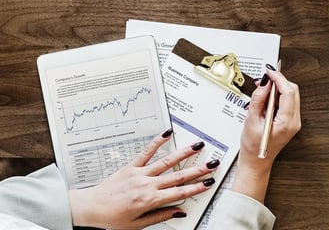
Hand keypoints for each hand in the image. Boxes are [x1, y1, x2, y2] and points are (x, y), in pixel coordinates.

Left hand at [68, 131, 218, 229]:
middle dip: (197, 170)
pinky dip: (157, 142)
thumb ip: (160, 216)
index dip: (196, 187)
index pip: (179, 193)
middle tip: (212, 164)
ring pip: (166, 162)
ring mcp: (139, 174)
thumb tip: (179, 212)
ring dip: (184, 153)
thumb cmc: (112, 219)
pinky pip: (146, 152)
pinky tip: (167, 134)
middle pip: (177, 176)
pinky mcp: (131, 167)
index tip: (208, 183)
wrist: (90, 209)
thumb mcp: (138, 225)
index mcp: (149, 200)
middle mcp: (147, 185)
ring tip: (197, 146)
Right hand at [231, 69, 301, 201]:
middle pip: (293, 91)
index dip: (279, 78)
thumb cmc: (252, 147)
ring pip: (291, 95)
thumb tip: (265, 82)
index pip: (288, 92)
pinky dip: (279, 96)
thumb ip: (258, 99)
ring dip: (278, 89)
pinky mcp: (291, 121)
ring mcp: (294, 122)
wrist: (256, 162)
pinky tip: (267, 99)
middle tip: (264, 79)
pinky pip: (288, 102)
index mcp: (286, 122)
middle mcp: (294, 121)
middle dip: (279, 82)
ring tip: (263, 90)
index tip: (269, 71)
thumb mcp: (251, 120)